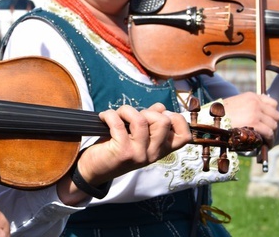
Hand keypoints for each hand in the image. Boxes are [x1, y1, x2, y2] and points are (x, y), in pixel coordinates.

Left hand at [57, 103, 190, 203]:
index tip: (158, 115)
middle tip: (132, 118)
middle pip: (164, 121)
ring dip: (126, 111)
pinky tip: (104, 117)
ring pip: (142, 120)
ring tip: (117, 115)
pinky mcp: (122, 152)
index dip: (175, 118)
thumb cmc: (117, 148)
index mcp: (161, 150)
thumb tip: (161, 107)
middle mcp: (153, 154)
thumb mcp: (138, 136)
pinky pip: (118, 122)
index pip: (184, 136)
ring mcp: (139, 154)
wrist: (94, 170)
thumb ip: (151, 122)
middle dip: (147, 111)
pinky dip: (109, 114)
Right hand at [223, 92, 278, 145]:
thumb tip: (260, 117)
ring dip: (272, 134)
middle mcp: (255, 102)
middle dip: (273, 125)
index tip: (268, 121)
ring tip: (267, 141)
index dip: (272, 114)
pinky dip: (270, 140)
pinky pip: (269, 133)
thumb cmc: (221, 115)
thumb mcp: (236, 104)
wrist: (211, 119)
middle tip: (268, 133)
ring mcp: (255, 112)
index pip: (272, 103)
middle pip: (275, 115)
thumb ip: (249, 107)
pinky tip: (266, 145)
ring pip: (274, 125)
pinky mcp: (254, 123)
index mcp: (251, 96)